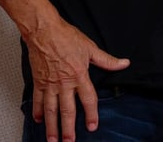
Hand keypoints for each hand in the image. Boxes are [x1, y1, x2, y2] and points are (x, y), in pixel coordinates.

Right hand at [26, 18, 129, 141]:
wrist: (44, 31)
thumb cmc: (66, 37)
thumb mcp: (90, 48)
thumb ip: (107, 60)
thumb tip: (124, 63)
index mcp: (79, 75)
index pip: (88, 99)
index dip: (91, 114)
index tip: (92, 126)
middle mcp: (64, 83)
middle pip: (67, 110)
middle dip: (68, 128)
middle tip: (69, 141)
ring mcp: (50, 84)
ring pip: (51, 110)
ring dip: (52, 126)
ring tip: (53, 139)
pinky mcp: (38, 81)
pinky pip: (38, 100)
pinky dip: (38, 111)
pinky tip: (39, 120)